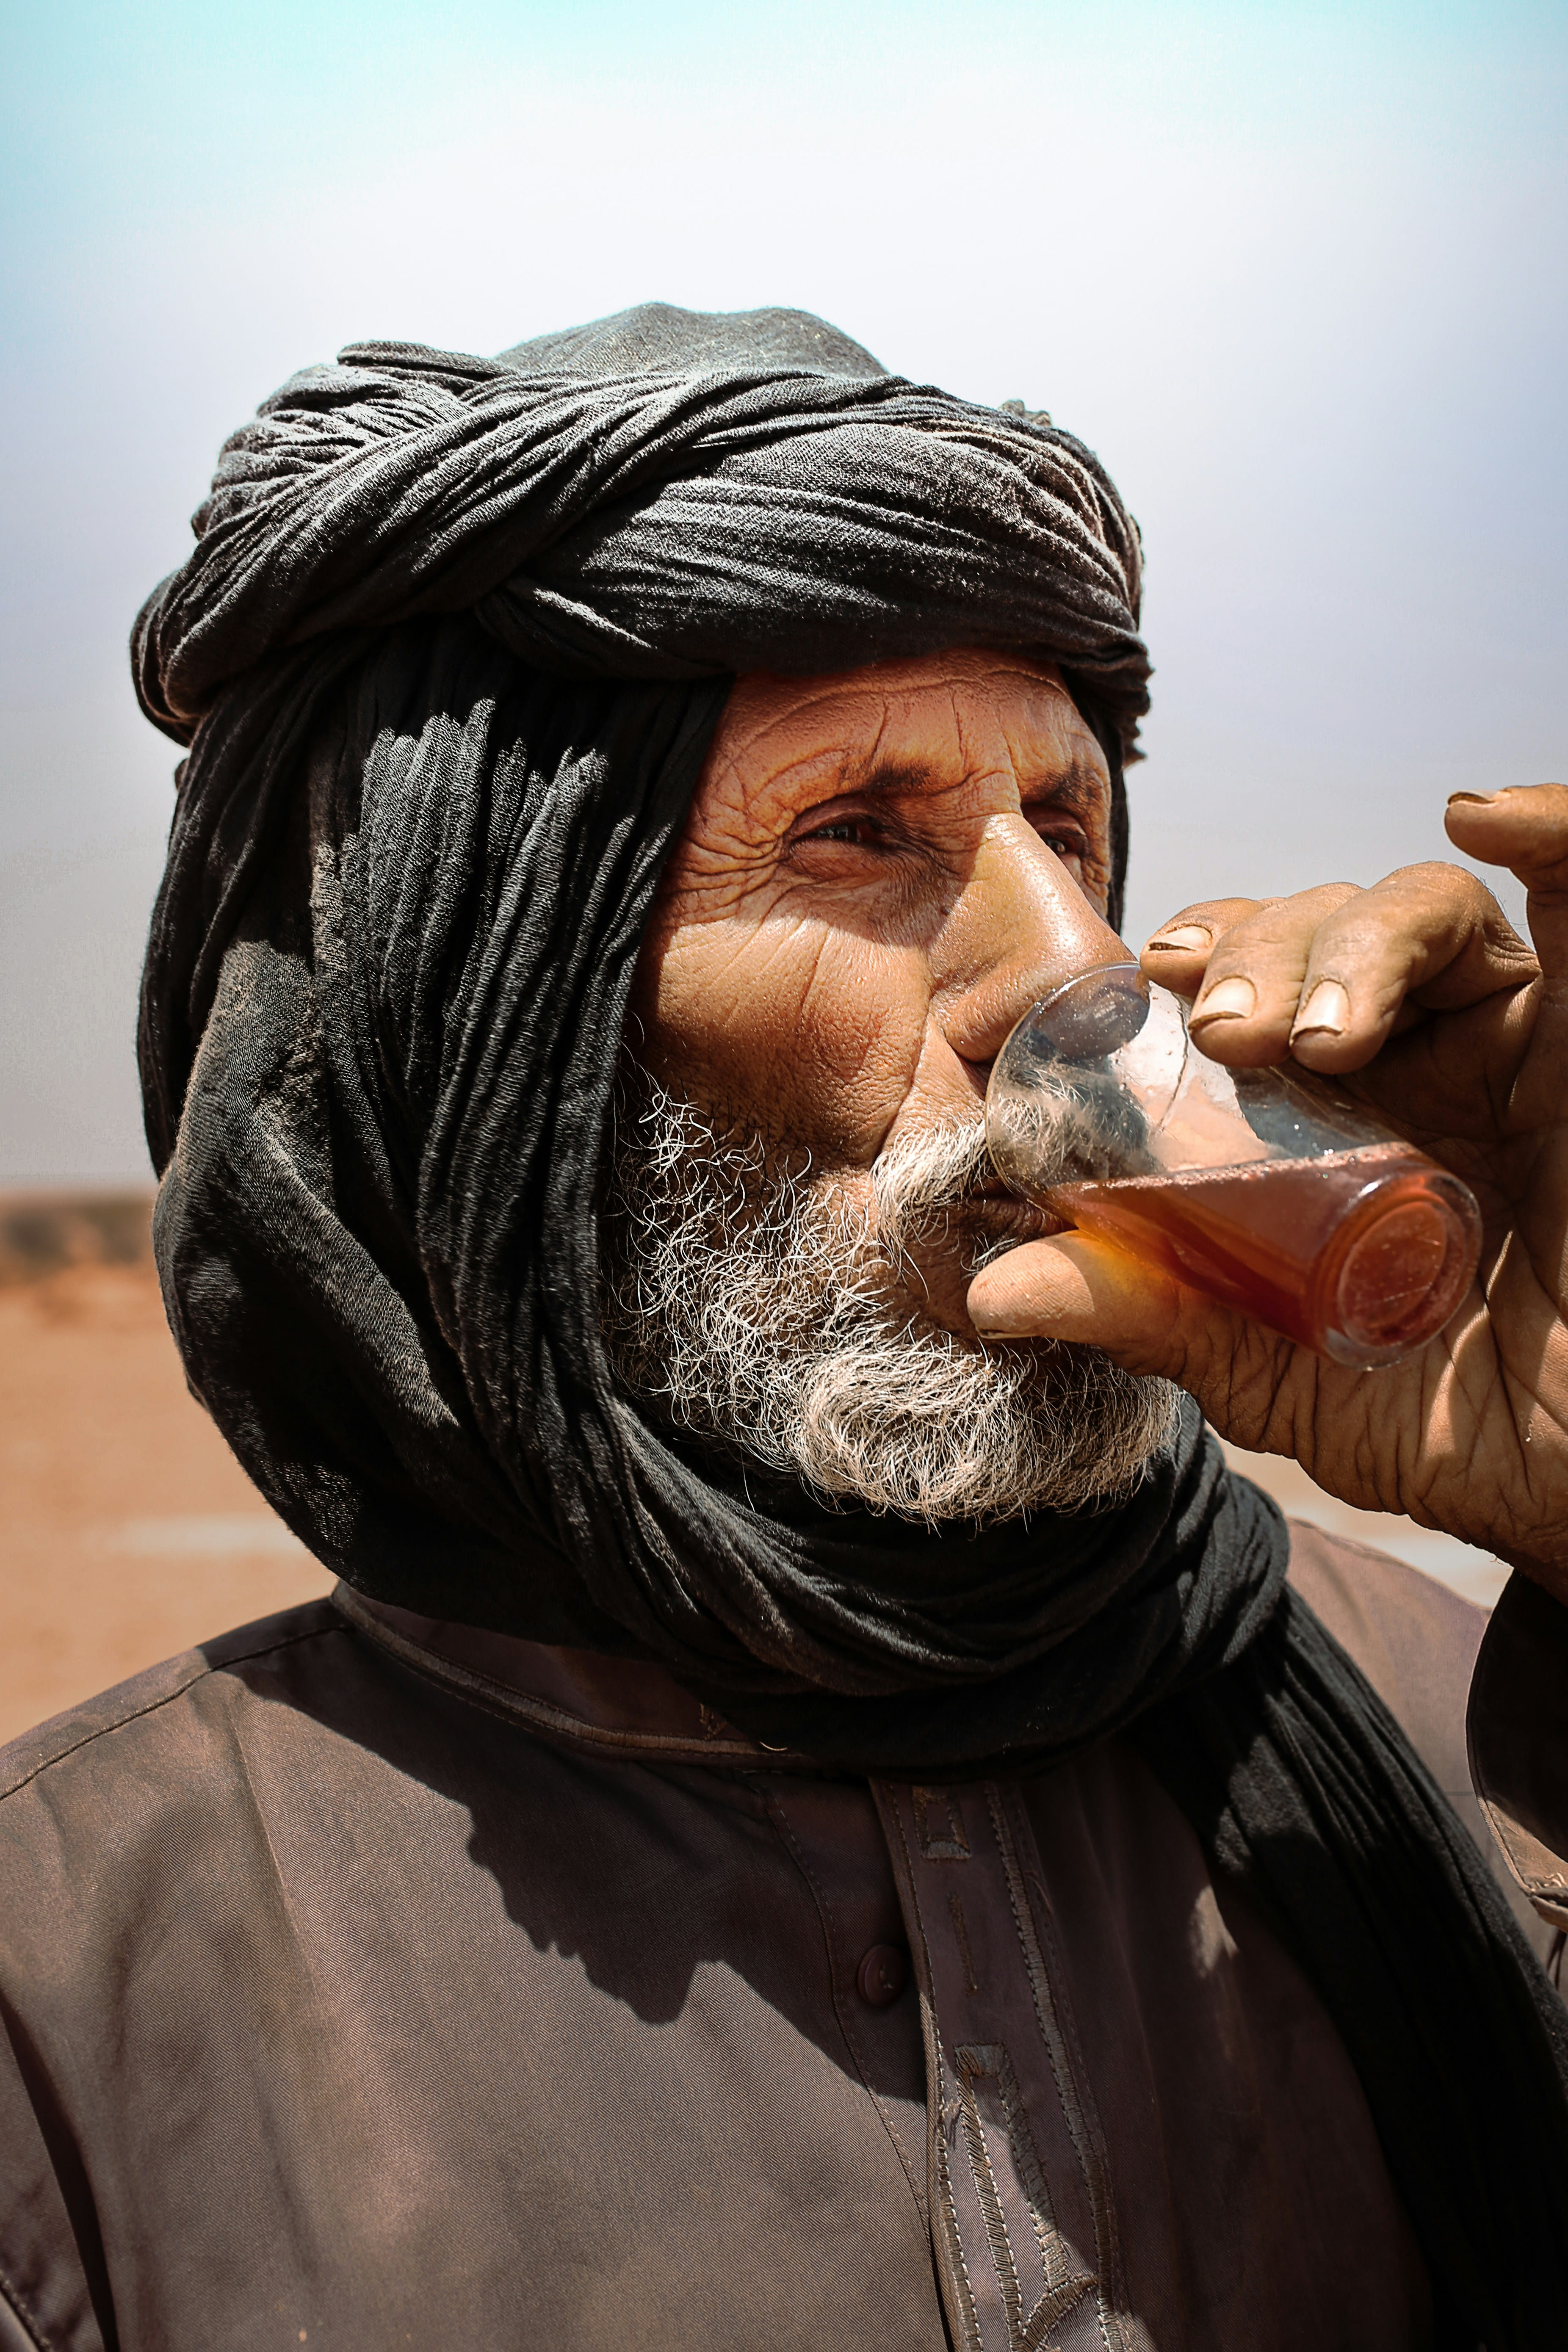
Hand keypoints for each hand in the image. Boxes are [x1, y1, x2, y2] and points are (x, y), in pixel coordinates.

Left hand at [967, 784, 1567, 1602]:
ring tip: (1316, 1033)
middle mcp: (1412, 1063)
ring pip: (1420, 912)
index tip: (1142, 982)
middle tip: (1224, 1030)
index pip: (1242, 981)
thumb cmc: (1442, 1424)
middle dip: (1257, 951)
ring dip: (1351, 938)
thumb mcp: (1274, 1370)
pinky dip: (1553, 836)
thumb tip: (995, 1291)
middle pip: (1316, 930)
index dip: (1190, 958)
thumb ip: (1156, 1318)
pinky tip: (1491, 814)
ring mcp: (1509, 1047)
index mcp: (1322, 1116)